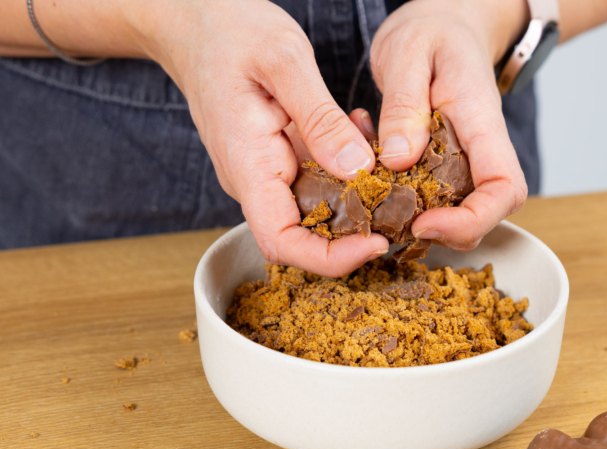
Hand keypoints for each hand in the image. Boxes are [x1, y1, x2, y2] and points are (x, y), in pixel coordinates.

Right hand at [138, 0, 388, 276]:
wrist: (196, 20)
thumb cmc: (229, 32)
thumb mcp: (283, 61)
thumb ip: (320, 118)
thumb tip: (359, 170)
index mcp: (248, 166)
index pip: (282, 242)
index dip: (330, 258)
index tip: (376, 242)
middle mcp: (256, 181)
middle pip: (306, 236)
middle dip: (357, 227)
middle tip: (402, 198)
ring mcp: (267, 172)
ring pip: (319, 208)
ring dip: (358, 190)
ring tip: (384, 151)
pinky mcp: (279, 158)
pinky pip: (319, 177)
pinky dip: (348, 163)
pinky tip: (360, 129)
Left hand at [370, 0, 529, 250]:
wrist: (444, 26)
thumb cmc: (432, 32)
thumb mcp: (408, 52)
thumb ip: (404, 104)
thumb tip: (399, 160)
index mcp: (483, 123)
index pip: (505, 190)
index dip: (472, 220)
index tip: (425, 221)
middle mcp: (481, 151)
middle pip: (485, 215)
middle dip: (443, 232)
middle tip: (390, 221)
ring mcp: (465, 162)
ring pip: (458, 214)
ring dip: (417, 219)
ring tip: (373, 193)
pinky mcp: (445, 166)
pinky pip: (433, 198)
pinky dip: (401, 201)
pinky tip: (373, 176)